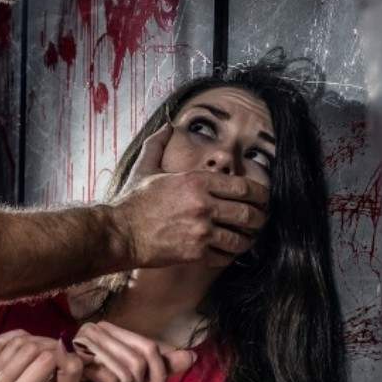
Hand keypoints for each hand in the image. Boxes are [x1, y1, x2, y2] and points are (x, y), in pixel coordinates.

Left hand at [0, 331, 85, 381]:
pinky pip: (0, 341)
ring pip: (15, 342)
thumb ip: (69, 376)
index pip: (44, 361)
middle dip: (51, 345)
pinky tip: (32, 345)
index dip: (63, 355)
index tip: (72, 360)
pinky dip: (18, 337)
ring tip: (50, 351)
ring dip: (37, 340)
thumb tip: (67, 346)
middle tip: (63, 353)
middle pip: (28, 348)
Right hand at [70, 321, 195, 381]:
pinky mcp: (76, 360)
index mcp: (107, 330)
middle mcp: (94, 330)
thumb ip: (157, 367)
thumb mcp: (128, 377)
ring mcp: (83, 342)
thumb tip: (192, 356)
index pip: (149, 347)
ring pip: (128, 374)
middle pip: (140, 361)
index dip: (160, 374)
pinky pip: (113, 381)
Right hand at [107, 126, 267, 265]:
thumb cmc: (132, 202)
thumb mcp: (145, 169)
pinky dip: (230, 255)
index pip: (243, 187)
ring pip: (241, 238)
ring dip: (248, 239)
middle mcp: (203, 205)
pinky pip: (225, 256)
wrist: (118, 233)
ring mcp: (201, 230)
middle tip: (259, 220)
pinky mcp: (196, 253)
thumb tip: (166, 125)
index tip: (262, 199)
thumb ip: (158, 145)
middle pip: (248, 214)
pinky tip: (227, 252)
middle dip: (259, 218)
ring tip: (247, 239)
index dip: (260, 194)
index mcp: (195, 182)